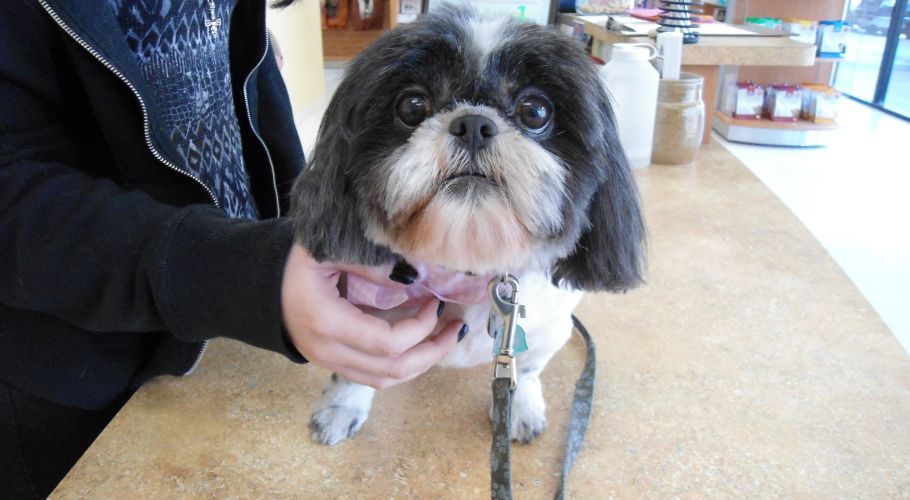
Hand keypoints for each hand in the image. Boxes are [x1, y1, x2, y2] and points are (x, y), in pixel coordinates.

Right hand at [281, 243, 462, 388]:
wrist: (262, 290)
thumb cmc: (295, 265)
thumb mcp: (325, 251)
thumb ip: (368, 264)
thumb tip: (414, 277)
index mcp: (326, 322)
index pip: (387, 343)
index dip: (420, 327)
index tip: (436, 301)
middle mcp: (328, 351)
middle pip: (393, 369)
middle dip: (433, 351)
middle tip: (456, 327)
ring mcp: (330, 363)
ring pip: (387, 381)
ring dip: (423, 362)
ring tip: (446, 337)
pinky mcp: (336, 366)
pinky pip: (377, 379)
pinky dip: (404, 366)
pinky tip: (422, 345)